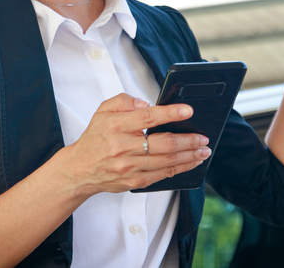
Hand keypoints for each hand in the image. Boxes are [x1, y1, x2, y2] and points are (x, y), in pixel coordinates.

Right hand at [61, 93, 211, 195]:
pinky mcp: (135, 181)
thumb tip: (147, 104)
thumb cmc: (95, 138)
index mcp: (116, 126)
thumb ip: (125, 101)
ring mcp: (130, 166)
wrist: (79, 169)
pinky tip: (191, 162)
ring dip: (190, 155)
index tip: (188, 110)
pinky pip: (163, 175)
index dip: (170, 113)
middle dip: (189, 140)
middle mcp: (124, 147)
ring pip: (167, 161)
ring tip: (203, 150)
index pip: (148, 117)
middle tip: (203, 137)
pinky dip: (180, 168)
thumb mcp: (103, 111)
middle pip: (163, 143)